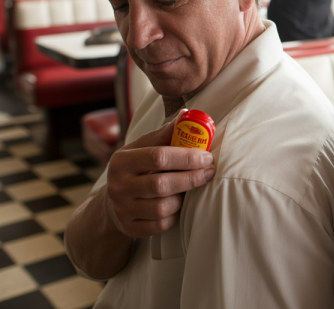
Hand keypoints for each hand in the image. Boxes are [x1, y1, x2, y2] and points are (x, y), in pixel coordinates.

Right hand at [105, 115, 215, 237]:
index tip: (207, 157)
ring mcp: (122, 209)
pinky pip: (160, 225)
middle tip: (209, 172)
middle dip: (191, 178)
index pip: (157, 156)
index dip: (186, 157)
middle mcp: (118, 186)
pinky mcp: (129, 228)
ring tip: (192, 188)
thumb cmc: (137, 168)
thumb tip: (186, 115)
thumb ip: (164, 134)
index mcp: (122, 161)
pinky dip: (175, 215)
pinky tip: (180, 205)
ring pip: (162, 208)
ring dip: (183, 198)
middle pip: (161, 184)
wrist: (113, 201)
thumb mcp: (143, 147)